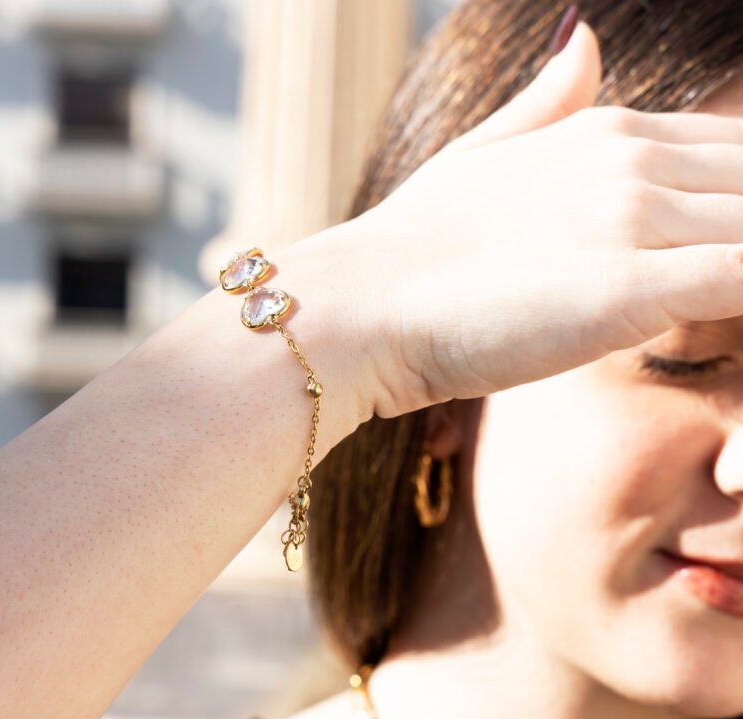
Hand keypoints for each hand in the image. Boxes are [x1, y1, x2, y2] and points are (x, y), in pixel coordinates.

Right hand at [352, 21, 742, 417]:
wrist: (359, 308)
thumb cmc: (409, 250)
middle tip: (732, 282)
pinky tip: (738, 337)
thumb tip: (584, 36)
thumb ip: (544, 103)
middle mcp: (630, 161)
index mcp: (605, 132)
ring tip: (734, 310)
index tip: (726, 255)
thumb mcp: (480, 158)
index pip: (733, 156)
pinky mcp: (629, 287)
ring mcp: (631, 218)